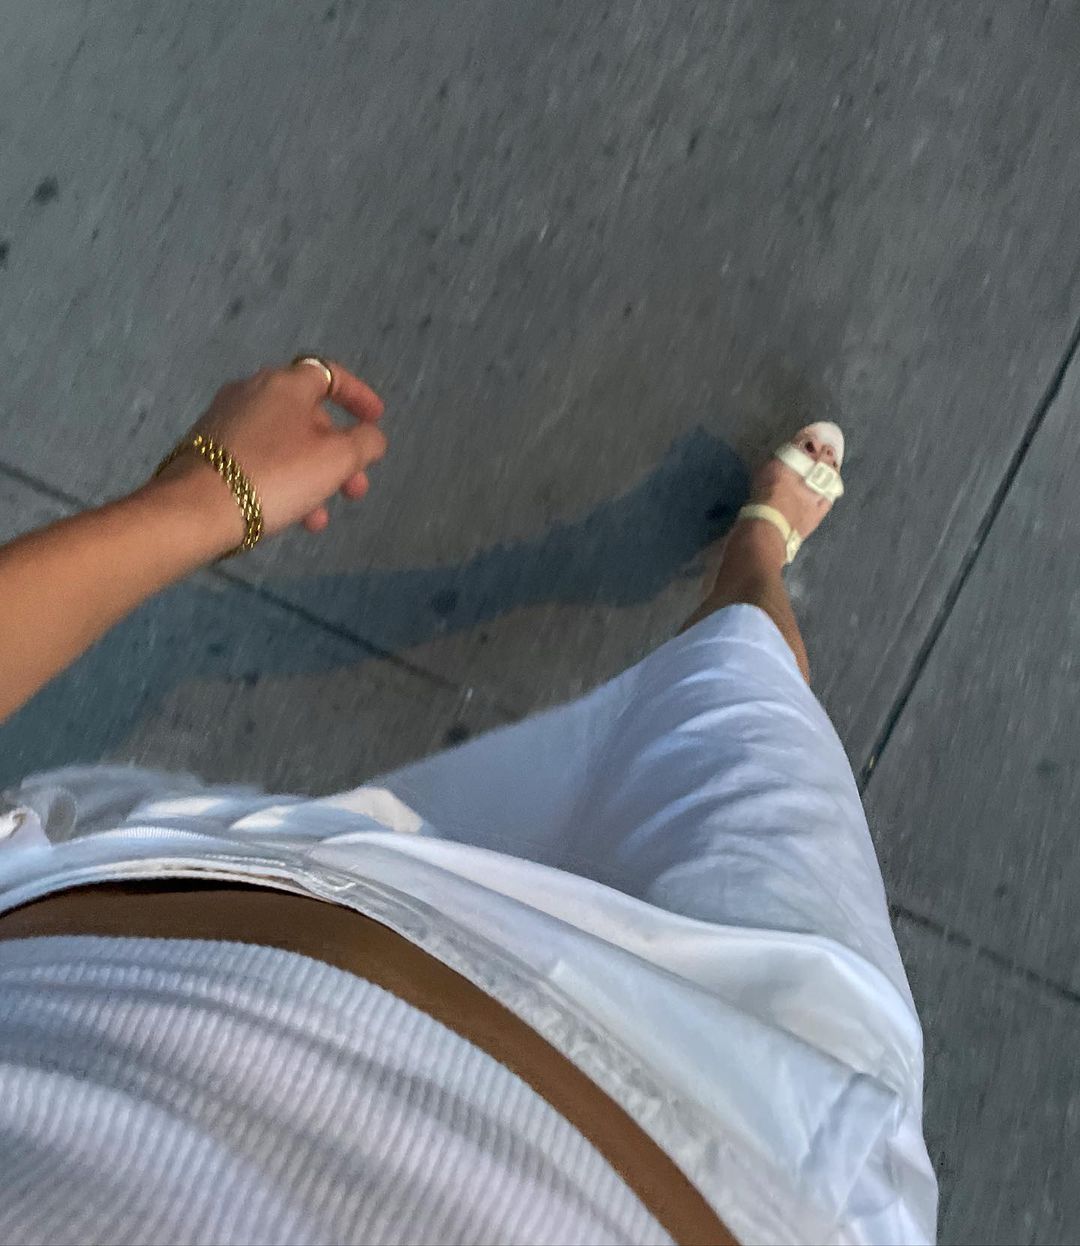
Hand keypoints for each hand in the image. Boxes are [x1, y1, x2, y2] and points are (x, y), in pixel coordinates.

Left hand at [156, 359, 386, 550]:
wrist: (195, 508)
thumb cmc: (275, 476)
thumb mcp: (336, 460)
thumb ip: (365, 443)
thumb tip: (372, 436)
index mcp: (285, 383)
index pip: (330, 374)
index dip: (358, 395)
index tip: (376, 419)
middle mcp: (252, 391)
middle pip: (308, 416)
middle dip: (338, 454)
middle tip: (354, 489)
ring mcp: (225, 419)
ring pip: (284, 443)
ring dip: (312, 476)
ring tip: (319, 519)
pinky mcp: (206, 448)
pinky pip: (258, 457)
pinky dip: (282, 479)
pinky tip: (287, 515)